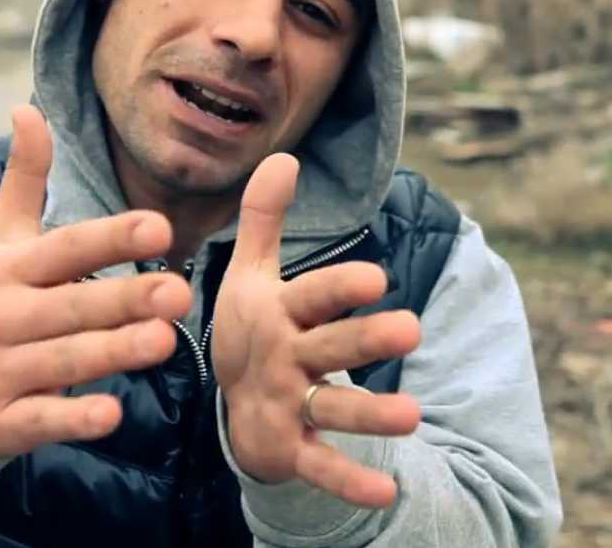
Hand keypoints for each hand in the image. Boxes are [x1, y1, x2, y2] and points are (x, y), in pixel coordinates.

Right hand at [0, 105, 191, 457]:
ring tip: (165, 341)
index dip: (111, 238)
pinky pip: (43, 419)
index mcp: (11, 268)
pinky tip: (113, 414)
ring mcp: (1, 370)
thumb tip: (26, 107)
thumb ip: (25, 179)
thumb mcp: (4, 240)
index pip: (66, 249)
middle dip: (124, 300)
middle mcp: (4, 316)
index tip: (159, 227)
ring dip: (112, 352)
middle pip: (70, 306)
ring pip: (63, 361)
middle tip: (180, 292)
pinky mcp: (4, 420)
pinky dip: (74, 418)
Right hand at [211, 153, 420, 507]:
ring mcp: (286, 402)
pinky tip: (387, 488)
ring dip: (368, 412)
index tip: (377, 276)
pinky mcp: (291, 444)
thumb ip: (264, 218)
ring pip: (329, 405)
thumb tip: (284, 156)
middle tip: (410, 327)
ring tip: (412, 415)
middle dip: (363, 339)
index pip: (311, 297)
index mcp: (276, 313)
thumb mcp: (250, 272)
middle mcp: (283, 356)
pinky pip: (320, 463)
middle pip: (327, 347)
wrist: (231, 402)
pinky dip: (349, 479)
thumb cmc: (250, 328)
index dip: (339, 289)